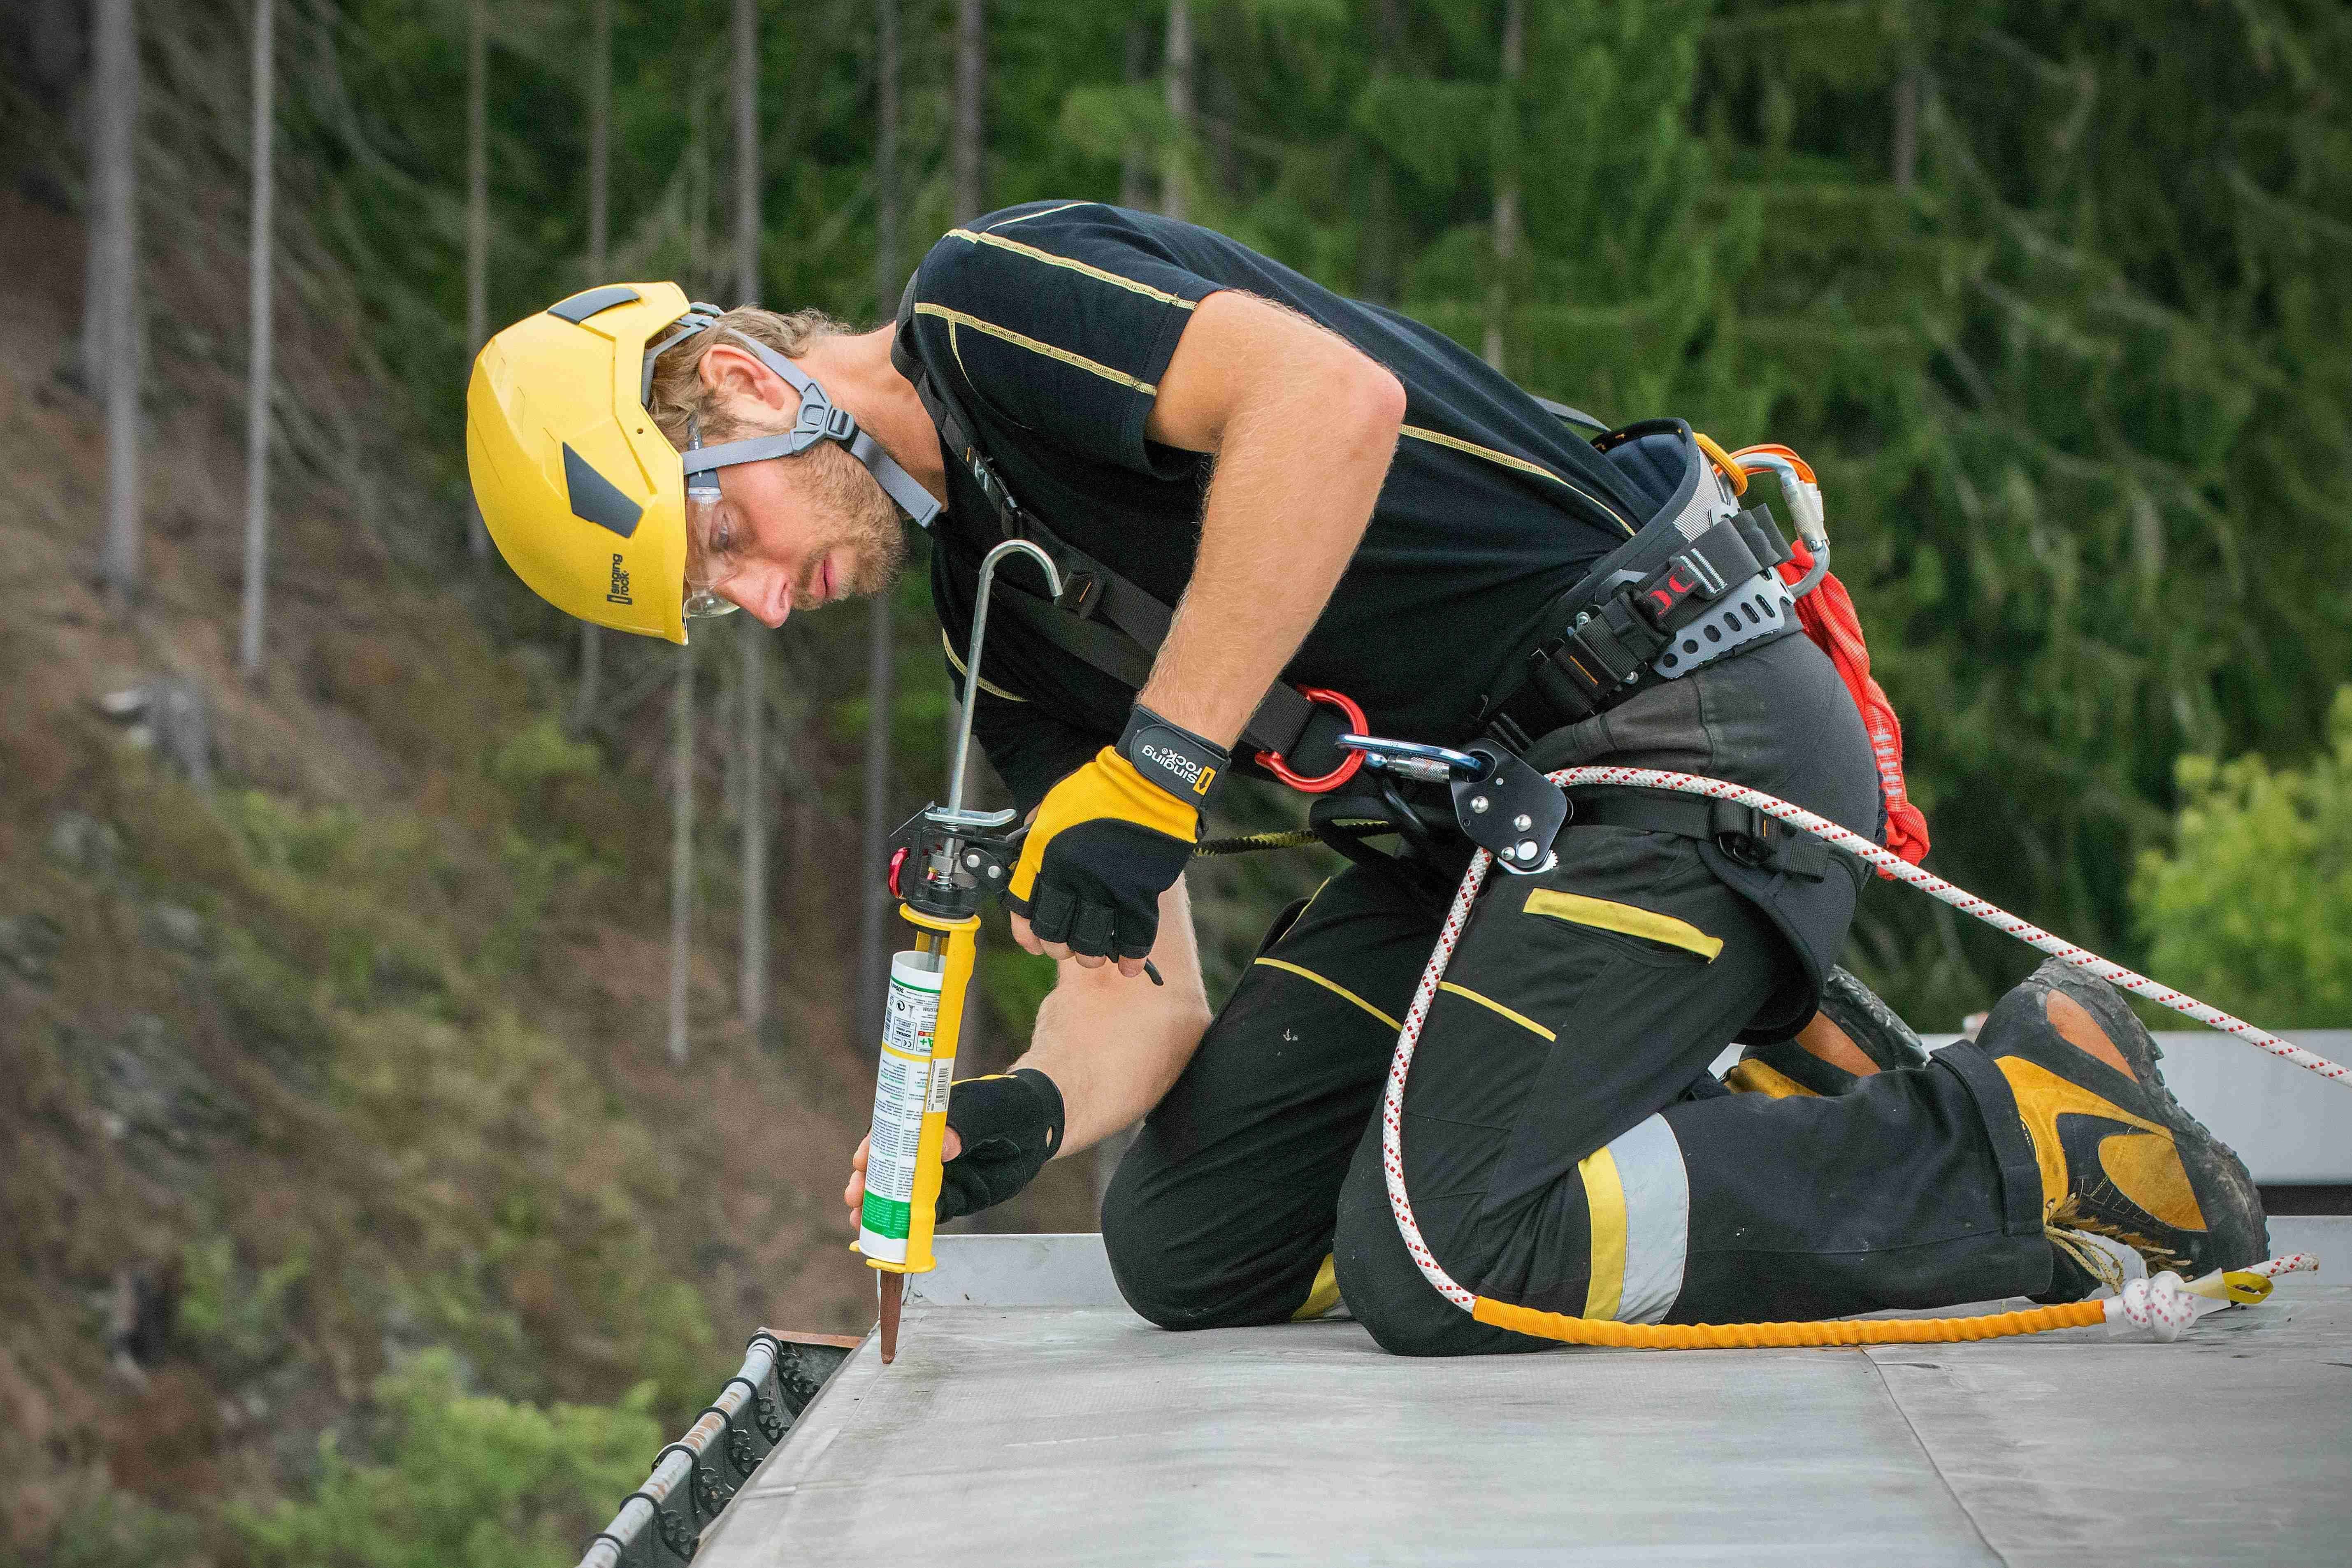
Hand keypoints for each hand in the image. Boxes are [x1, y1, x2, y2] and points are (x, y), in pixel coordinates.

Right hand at [842, 1070, 1064, 1227]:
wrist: (1040, 1125)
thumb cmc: (1012, 1105)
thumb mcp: (990, 1110)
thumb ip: (966, 1125)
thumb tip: (943, 1146)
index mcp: (927, 1118)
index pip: (892, 1131)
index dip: (874, 1146)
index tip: (861, 1160)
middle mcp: (927, 1147)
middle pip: (889, 1165)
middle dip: (868, 1181)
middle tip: (855, 1196)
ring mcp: (939, 1173)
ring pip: (903, 1193)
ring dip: (881, 1207)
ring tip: (861, 1221)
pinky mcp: (955, 1196)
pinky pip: (929, 1213)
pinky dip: (910, 1225)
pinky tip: (893, 1235)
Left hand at [1006, 710, 1225, 970]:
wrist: (1149, 780)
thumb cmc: (1102, 787)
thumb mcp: (1054, 805)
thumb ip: (1039, 834)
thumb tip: (1029, 852)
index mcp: (1044, 855)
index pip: (1025, 910)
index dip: (1027, 934)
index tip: (1033, 944)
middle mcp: (1070, 878)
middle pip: (1057, 935)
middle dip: (1059, 947)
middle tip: (1067, 946)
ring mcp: (1105, 889)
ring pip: (1091, 945)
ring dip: (1091, 956)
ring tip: (1095, 955)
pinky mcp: (1140, 894)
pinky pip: (1133, 939)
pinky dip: (1131, 958)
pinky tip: (1130, 967)